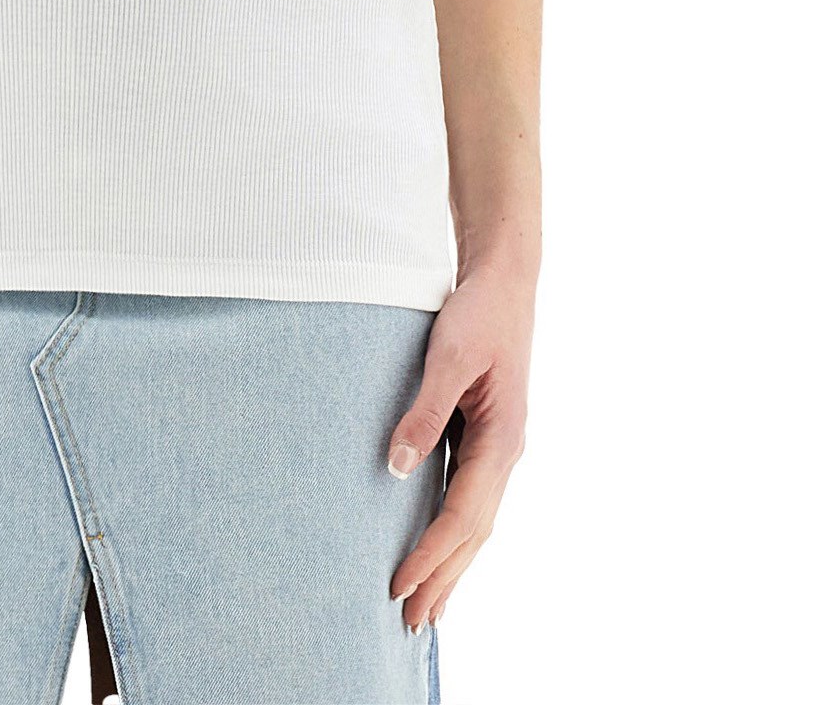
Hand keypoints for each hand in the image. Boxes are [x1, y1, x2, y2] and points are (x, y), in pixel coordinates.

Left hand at [386, 262, 533, 631]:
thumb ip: (424, 412)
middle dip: (443, 579)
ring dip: (451, 564)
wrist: (504, 279)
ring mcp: (500, 447)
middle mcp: (506, 452)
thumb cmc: (479, 313)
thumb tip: (397, 467)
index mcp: (503, 440)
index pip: (463, 515)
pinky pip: (471, 497)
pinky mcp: (487, 436)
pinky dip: (455, 532)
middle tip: (410, 625)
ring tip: (427, 606)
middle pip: (474, 532)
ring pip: (475, 521)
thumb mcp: (448, 356)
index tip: (399, 585)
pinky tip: (440, 547)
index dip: (430, 554)